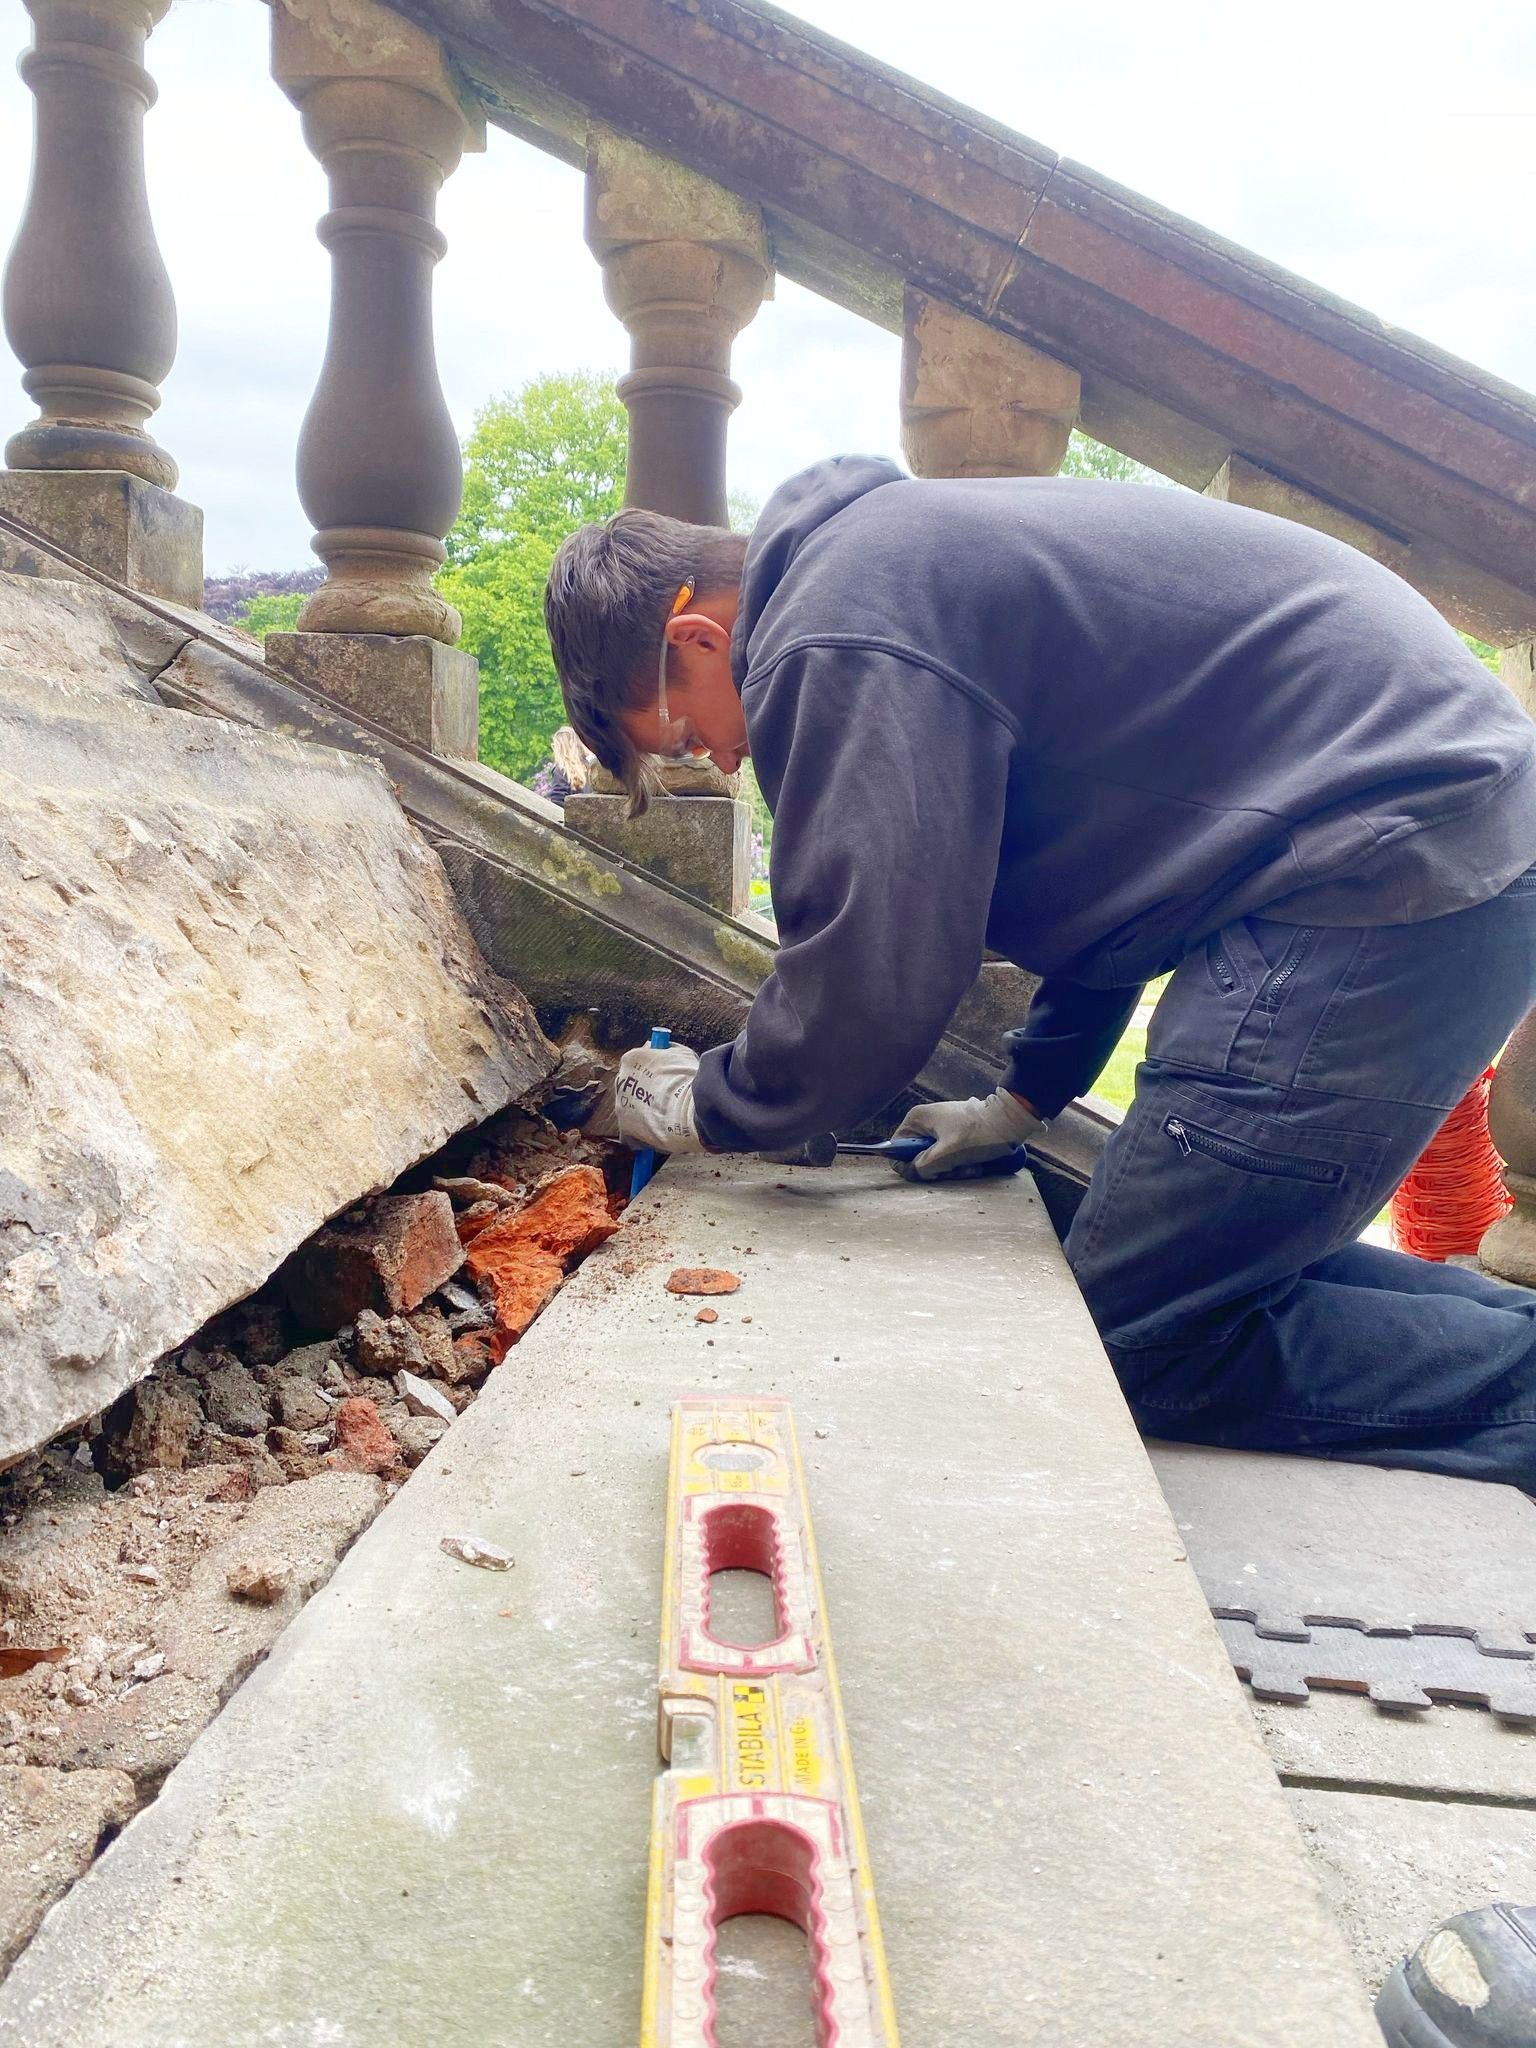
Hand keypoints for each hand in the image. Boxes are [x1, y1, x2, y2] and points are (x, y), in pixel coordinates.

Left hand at [612, 1041, 703, 1153]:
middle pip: (631, 1086)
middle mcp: (621, 1080)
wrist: (691, 1108)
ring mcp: (621, 1105)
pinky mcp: (625, 1128)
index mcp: (631, 1059)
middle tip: (665, 1099)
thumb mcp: (680, 1053)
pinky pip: (631, 1133)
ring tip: (666, 1118)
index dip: (651, 1071)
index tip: (663, 1077)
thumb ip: (666, 1051)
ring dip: (644, 1113)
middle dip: (645, 1092)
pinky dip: (642, 1135)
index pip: (636, 1063)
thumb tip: (663, 1049)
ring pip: (630, 1109)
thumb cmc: (689, 1079)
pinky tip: (659, 1134)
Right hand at [892, 1087, 1040, 1180]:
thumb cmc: (978, 1134)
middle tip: (955, 1170)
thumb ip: (923, 1166)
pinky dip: (961, 1164)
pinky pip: (950, 1155)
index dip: (910, 1165)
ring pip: (936, 1159)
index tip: (930, 1171)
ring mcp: (941, 1128)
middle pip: (918, 1156)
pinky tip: (975, 1166)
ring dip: (952, 1170)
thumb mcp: (947, 1154)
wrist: (1009, 1121)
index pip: (896, 1149)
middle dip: (938, 1169)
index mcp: (917, 1119)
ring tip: (970, 1168)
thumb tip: (913, 1172)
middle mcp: (925, 1121)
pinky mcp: (955, 1134)